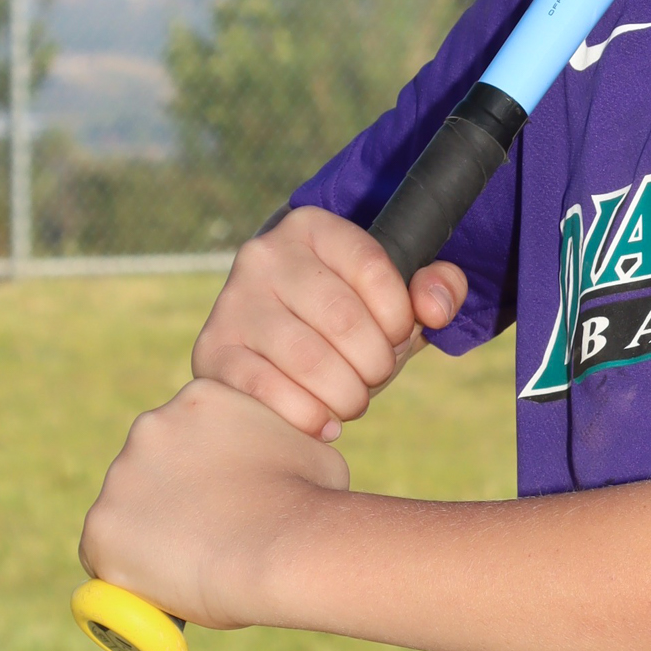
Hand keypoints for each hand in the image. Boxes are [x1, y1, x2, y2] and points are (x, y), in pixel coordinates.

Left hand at [80, 378, 349, 627]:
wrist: (282, 545)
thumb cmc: (309, 501)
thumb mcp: (306, 449)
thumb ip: (277, 446)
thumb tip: (280, 462)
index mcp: (200, 398)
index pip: (189, 434)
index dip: (206, 472)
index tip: (223, 499)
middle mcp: (150, 426)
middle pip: (151, 468)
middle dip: (173, 499)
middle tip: (208, 535)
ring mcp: (120, 476)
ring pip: (128, 511)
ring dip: (152, 534)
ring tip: (197, 564)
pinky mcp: (101, 527)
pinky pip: (108, 555)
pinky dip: (133, 572)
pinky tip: (170, 583)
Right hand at [191, 205, 466, 439]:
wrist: (274, 347)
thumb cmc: (346, 320)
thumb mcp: (395, 298)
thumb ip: (436, 288)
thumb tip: (435, 308)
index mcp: (312, 227)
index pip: (373, 267)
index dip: (399, 316)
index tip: (398, 336)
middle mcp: (264, 255)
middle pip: (342, 319)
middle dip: (375, 362)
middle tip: (374, 377)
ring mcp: (233, 303)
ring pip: (307, 359)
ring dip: (346, 394)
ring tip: (353, 400)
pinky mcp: (213, 351)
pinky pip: (267, 390)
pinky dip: (308, 416)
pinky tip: (326, 423)